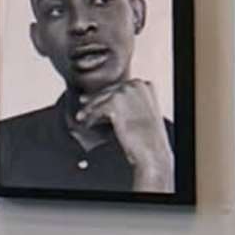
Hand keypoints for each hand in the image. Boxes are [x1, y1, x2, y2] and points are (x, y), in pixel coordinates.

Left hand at [76, 80, 175, 195]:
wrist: (151, 149)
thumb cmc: (149, 137)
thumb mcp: (144, 112)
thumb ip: (131, 103)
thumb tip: (111, 101)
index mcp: (145, 85)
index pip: (121, 87)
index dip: (108, 94)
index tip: (98, 97)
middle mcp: (135, 85)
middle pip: (108, 91)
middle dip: (95, 99)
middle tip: (84, 102)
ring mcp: (125, 92)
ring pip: (99, 99)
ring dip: (88, 109)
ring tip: (82, 116)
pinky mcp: (114, 103)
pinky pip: (95, 110)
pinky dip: (89, 118)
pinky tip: (87, 124)